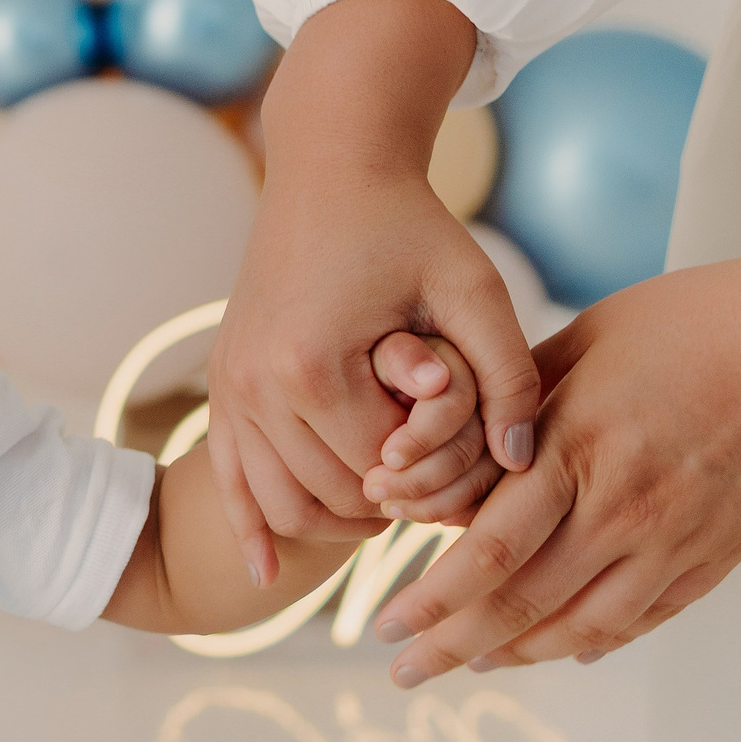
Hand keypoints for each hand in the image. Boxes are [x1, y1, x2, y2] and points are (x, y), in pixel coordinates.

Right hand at [207, 0, 541, 586]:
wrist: (329, 167)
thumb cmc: (409, 223)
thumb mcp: (475, 290)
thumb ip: (507, 377)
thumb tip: (517, 462)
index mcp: (314, 368)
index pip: (382, 473)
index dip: (436, 479)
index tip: (470, 456)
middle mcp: (257, 386)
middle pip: (331, 496)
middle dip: (389, 503)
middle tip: (438, 483)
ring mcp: (230, 387)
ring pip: (281, 501)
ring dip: (335, 519)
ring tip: (389, 504)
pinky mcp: (223, 382)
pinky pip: (226, 476)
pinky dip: (249, 527)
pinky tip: (263, 574)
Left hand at [375, 177, 740, 687]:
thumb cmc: (694, 318)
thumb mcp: (584, 341)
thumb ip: (521, 398)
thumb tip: (461, 438)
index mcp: (575, 451)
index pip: (483, 554)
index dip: (428, 601)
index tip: (384, 625)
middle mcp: (622, 511)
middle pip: (519, 606)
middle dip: (450, 647)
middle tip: (401, 672)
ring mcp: (675, 541)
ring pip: (580, 628)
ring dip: (516, 655)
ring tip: (471, 665)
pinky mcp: (719, 554)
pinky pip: (644, 618)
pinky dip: (593, 641)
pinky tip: (559, 651)